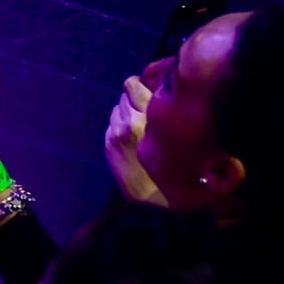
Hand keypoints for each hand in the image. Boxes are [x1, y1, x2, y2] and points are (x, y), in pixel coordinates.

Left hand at [105, 72, 167, 203]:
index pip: (134, 86)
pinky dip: (119, 125)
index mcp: (151, 117)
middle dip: (133, 100)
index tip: (145, 88)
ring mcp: (116, 132)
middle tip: (143, 109)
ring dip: (125, 112)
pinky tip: (131, 137)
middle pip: (124, 96)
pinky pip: (111, 123)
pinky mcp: (108, 142)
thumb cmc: (175, 167)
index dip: (138, 85)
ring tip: (138, 124)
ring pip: (117, 108)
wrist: (155, 198)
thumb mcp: (175, 137)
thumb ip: (163, 115)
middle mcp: (131, 121)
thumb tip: (157, 94)